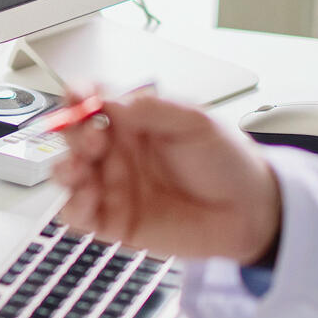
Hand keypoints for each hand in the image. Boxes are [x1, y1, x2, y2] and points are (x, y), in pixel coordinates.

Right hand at [52, 88, 280, 264]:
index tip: (78, 98)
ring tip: (82, 168)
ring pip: (67, 174)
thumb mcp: (197, 122)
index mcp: (133, 120)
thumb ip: (153, 107)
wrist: (251, 213)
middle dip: (71, 132)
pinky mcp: (113, 220)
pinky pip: (78, 214)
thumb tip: (112, 99)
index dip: (78, 96)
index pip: (92, 100)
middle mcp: (118, 151)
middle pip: (73, 135)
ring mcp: (113, 185)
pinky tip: (87, 198)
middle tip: (93, 137)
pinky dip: (73, 206)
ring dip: (65, 168)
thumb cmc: (228, 164)